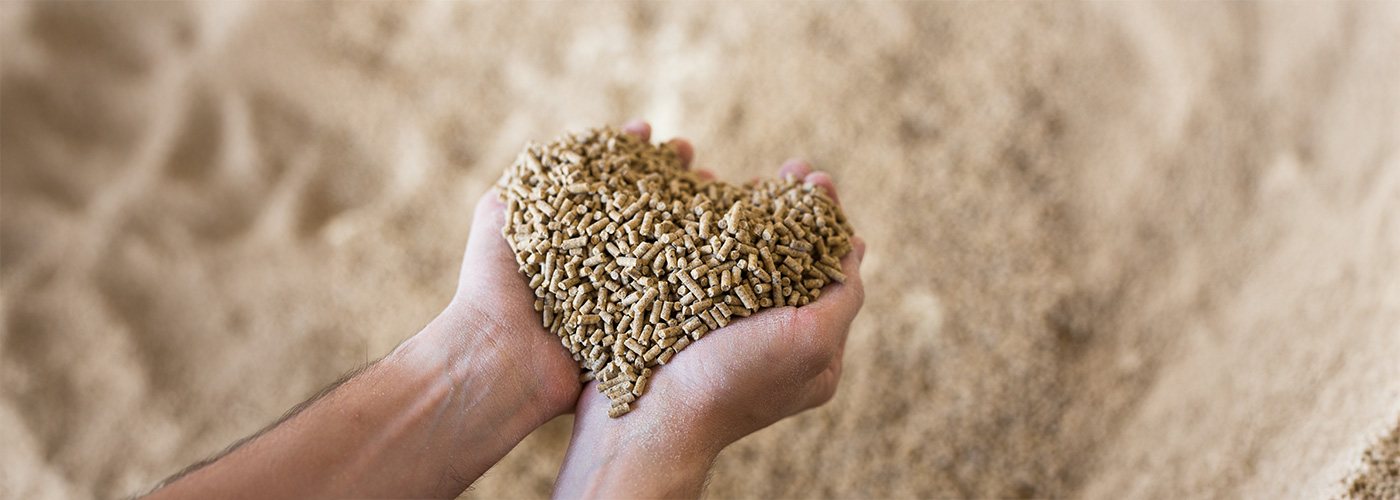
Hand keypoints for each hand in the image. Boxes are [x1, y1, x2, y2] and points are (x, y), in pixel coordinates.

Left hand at [440, 121, 698, 420]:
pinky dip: (705, 278)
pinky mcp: (638, 331)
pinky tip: (730, 254)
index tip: (663, 141)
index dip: (640, 162)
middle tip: (702, 172)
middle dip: (678, 190)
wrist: (499, 356)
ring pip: (670, 253)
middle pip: (650, 216)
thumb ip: (533, 177)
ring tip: (727, 201)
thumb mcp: (501, 212)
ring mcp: (622, 296)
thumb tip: (578, 140)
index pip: (615, 187)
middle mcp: (601, 262)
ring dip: (699, 226)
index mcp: (572, 233)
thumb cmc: (492, 283)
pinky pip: (676, 301)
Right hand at [553, 140, 866, 497]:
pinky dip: (698, 232)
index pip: (829, 268)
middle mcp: (769, 336)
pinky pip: (696, 265)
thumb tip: (855, 247)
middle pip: (786, 256)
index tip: (812, 177)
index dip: (824, 218)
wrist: (645, 420)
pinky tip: (690, 201)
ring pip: (739, 256)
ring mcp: (722, 328)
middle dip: (783, 208)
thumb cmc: (730, 383)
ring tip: (727, 178)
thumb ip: (844, 296)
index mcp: (810, 347)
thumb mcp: (810, 341)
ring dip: (738, 212)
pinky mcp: (679, 319)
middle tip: (775, 172)